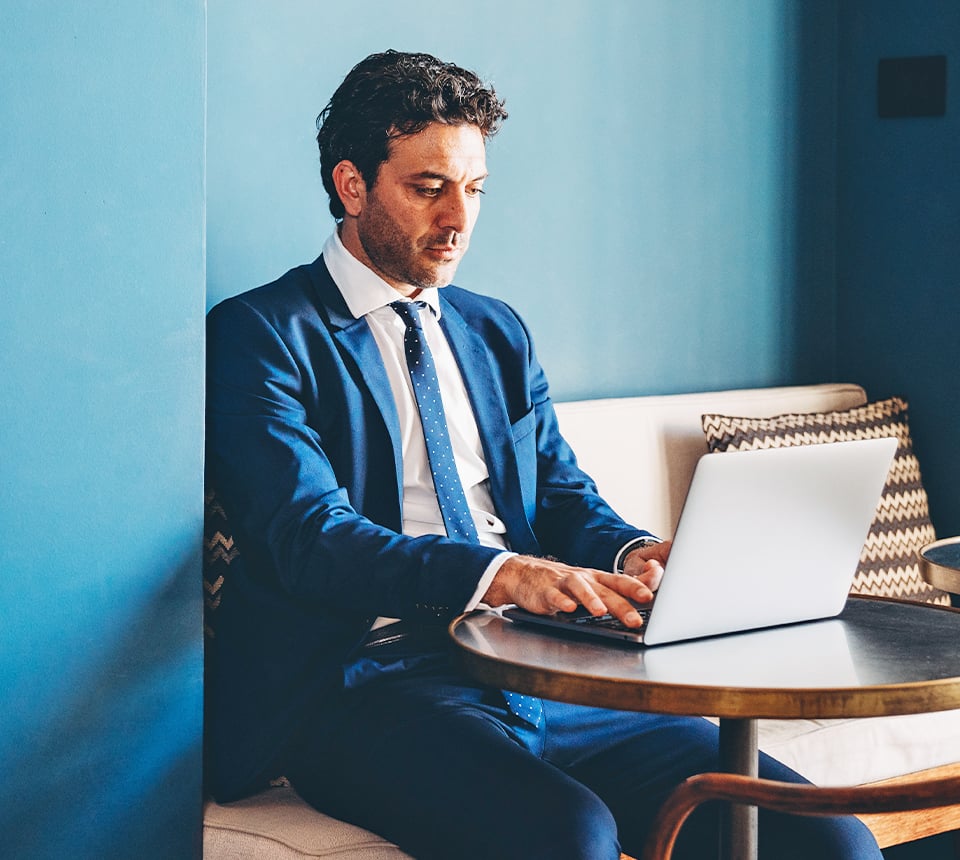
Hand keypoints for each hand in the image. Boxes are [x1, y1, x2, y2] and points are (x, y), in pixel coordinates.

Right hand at [482, 545, 668, 627]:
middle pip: (605, 589)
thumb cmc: (563, 584)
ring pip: (580, 588)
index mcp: (597, 579)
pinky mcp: (545, 591)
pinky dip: (560, 602)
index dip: (636, 587)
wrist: (525, 575)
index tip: (651, 596)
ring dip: (590, 599)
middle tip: (635, 619)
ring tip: (600, 612)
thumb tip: (645, 598)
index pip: (621, 581)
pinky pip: (554, 595)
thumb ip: (613, 593)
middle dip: (621, 604)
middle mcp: (584, 579)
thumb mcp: (590, 586)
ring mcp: (563, 583)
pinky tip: (567, 609)